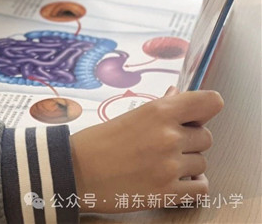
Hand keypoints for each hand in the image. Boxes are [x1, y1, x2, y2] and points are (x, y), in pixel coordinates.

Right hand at [69, 89, 222, 212]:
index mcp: (159, 111)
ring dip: (189, 164)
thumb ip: (161, 107)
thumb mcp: (131, 116)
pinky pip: (201, 187)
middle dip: (192, 140)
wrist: (78, 171)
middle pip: (206, 136)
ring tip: (164, 163)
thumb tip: (178, 95)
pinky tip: (175, 180)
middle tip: (171, 143)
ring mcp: (170, 165)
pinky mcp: (168, 192)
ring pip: (202, 162)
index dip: (207, 108)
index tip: (199, 114)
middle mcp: (169, 136)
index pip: (209, 102)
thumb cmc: (100, 141)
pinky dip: (192, 185)